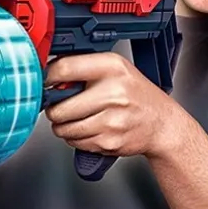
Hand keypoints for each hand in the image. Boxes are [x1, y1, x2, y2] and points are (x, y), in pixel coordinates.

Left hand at [43, 51, 186, 162]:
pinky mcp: (110, 141)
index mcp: (111, 68)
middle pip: (58, 107)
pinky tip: (90, 129)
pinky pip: (76, 142)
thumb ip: (82, 67)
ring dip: (63, 126)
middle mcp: (113, 93)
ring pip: (64, 128)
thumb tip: (47, 74)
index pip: (63, 69)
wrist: (163, 124)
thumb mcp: (114, 69)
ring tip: (75, 118)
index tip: (44, 83)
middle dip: (54, 109)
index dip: (47, 78)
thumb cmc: (136, 95)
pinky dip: (76, 138)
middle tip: (61, 107)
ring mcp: (112, 120)